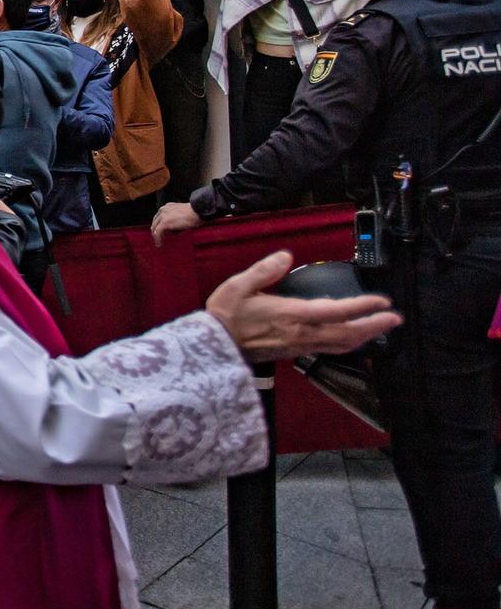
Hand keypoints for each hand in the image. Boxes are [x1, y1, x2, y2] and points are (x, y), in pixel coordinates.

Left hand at [150, 201, 200, 245]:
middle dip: (156, 231)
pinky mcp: (165, 223)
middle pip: (155, 223)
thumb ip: (176, 217)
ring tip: (159, 243)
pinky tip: (160, 244)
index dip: (158, 225)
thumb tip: (174, 228)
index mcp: (167, 207)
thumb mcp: (182, 213)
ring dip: (156, 237)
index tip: (161, 232)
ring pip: (155, 228)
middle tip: (159, 239)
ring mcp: (163, 216)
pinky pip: (158, 233)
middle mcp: (163, 210)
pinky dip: (158, 239)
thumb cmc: (195, 213)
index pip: (158, 217)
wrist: (197, 211)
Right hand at [205, 251, 400, 362]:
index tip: (382, 301)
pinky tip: (352, 338)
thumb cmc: (225, 316)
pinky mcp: (295, 352)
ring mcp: (300, 346)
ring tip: (381, 328)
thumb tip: (285, 255)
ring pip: (341, 345)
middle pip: (347, 334)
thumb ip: (264, 270)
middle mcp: (301, 334)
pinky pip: (330, 349)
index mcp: (291, 315)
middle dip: (374, 326)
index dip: (362, 306)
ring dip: (365, 337)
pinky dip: (348, 343)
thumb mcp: (238, 286)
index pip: (336, 311)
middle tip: (394, 318)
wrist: (214, 348)